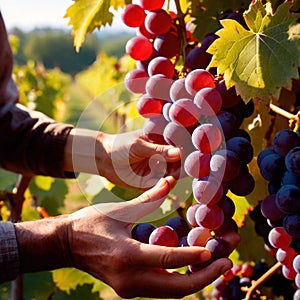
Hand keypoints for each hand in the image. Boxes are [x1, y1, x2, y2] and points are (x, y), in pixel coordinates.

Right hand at [15, 177, 239, 297]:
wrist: (66, 245)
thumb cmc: (90, 224)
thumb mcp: (119, 210)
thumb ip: (148, 199)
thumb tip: (169, 182)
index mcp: (127, 256)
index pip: (169, 259)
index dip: (194, 256)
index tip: (215, 251)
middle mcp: (131, 280)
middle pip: (177, 287)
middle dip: (205, 276)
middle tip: (226, 262)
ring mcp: (130, 289)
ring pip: (171, 291)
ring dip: (196, 279)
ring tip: (217, 264)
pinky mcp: (130, 288)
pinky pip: (162, 287)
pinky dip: (180, 279)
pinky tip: (194, 266)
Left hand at [64, 128, 181, 188]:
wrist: (102, 158)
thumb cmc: (120, 145)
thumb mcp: (139, 145)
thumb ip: (158, 150)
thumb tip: (180, 152)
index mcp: (162, 142)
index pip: (179, 147)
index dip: (187, 152)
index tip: (194, 156)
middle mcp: (163, 156)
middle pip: (180, 163)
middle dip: (184, 167)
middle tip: (185, 170)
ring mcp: (158, 169)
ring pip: (173, 175)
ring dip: (175, 178)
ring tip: (173, 178)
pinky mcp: (151, 182)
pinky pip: (162, 186)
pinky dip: (166, 187)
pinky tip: (167, 184)